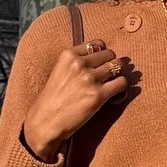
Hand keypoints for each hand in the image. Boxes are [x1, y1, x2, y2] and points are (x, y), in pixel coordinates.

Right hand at [22, 40, 130, 157]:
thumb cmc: (52, 99)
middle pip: (109, 54)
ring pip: (117, 66)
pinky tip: (115, 93)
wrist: (45, 121)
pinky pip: (121, 83)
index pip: (97, 44)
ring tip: (111, 83)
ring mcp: (90, 79)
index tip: (101, 62)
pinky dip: (121, 87)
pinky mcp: (98, 95)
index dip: (102, 53)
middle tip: (107, 75)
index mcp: (68, 55)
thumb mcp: (59, 71)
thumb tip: (100, 57)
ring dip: (117, 74)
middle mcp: (79, 64)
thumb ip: (76, 62)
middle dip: (111, 63)